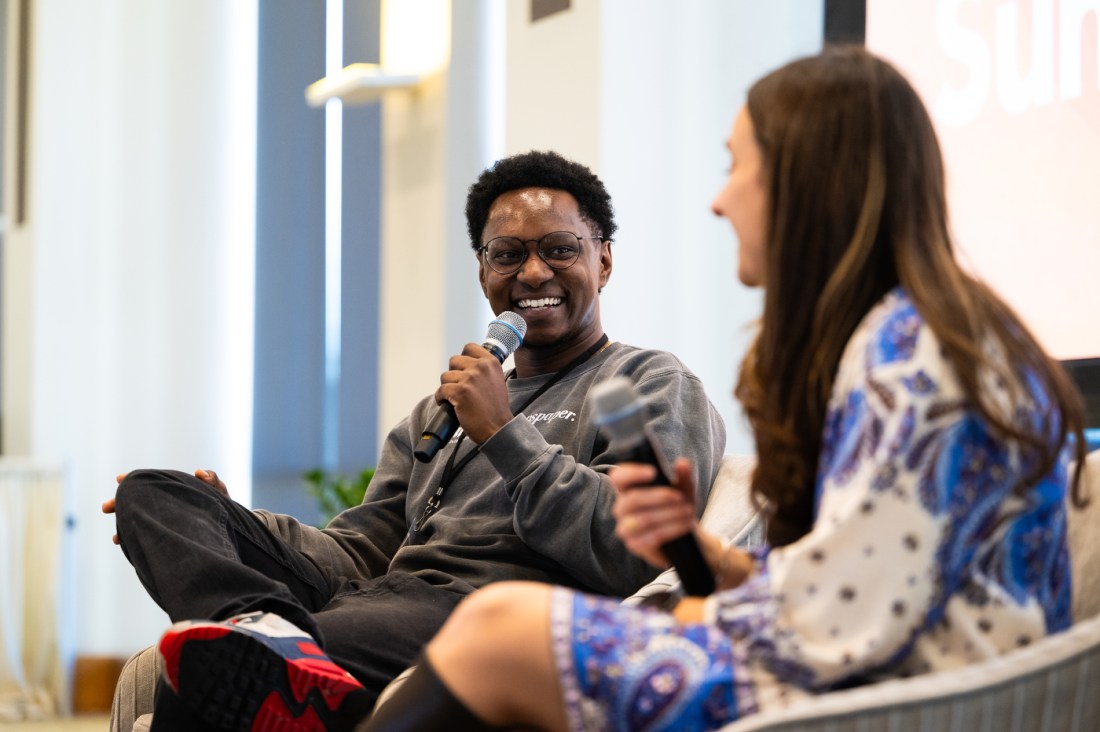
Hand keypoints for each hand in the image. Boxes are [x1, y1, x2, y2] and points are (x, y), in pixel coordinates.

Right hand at [103, 469, 228, 544]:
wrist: (227, 532)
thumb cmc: (221, 508)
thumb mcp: (219, 494)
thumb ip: (212, 481)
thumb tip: (198, 472)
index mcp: (173, 491)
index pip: (150, 484)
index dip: (134, 480)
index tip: (119, 478)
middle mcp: (164, 505)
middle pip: (138, 502)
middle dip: (121, 503)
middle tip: (105, 508)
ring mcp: (164, 521)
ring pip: (139, 521)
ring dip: (126, 527)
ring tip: (116, 538)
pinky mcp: (165, 536)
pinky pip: (146, 537)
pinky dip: (136, 541)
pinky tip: (129, 547)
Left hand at [435, 343, 512, 443]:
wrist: (498, 428)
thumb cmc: (495, 408)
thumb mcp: (497, 380)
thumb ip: (483, 369)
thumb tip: (465, 363)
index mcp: (491, 362)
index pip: (469, 348)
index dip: (463, 359)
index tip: (463, 370)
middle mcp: (481, 367)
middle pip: (454, 361)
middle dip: (454, 374)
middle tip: (460, 387)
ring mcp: (470, 379)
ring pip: (445, 376)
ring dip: (448, 387)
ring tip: (456, 398)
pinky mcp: (459, 392)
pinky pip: (440, 390)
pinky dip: (441, 399)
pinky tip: (449, 404)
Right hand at [611, 458, 699, 568]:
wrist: (684, 535)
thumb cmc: (677, 507)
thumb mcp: (684, 489)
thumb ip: (683, 476)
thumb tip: (682, 463)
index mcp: (628, 489)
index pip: (618, 477)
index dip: (631, 473)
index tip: (653, 472)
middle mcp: (622, 508)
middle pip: (632, 499)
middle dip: (659, 497)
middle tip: (680, 498)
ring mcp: (625, 528)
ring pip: (644, 519)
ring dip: (670, 514)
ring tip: (689, 512)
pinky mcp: (634, 545)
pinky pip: (651, 537)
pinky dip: (672, 529)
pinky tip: (686, 525)